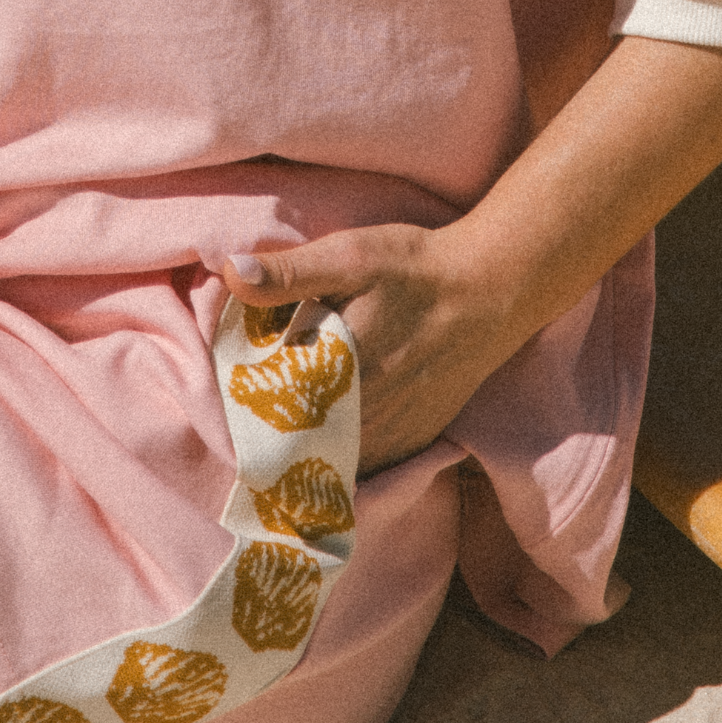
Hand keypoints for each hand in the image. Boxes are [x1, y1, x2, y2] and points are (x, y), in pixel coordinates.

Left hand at [222, 224, 502, 475]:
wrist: (491, 289)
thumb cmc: (416, 269)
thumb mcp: (349, 255)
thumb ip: (289, 273)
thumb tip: (231, 273)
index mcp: (341, 373)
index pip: (275, 416)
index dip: (249, 417)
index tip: (232, 412)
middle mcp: (368, 416)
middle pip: (303, 447)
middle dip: (275, 442)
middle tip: (252, 430)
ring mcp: (396, 434)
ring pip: (335, 464)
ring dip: (309, 455)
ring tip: (285, 441)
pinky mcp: (417, 438)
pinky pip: (369, 467)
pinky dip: (345, 461)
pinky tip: (331, 441)